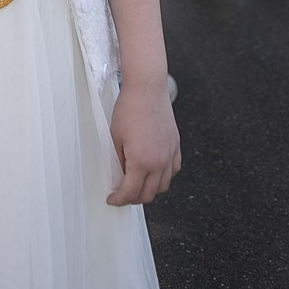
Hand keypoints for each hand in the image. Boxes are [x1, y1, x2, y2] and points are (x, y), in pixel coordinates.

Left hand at [107, 81, 180, 205]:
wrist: (146, 88)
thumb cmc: (128, 109)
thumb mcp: (115, 137)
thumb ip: (117, 162)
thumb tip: (118, 177)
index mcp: (141, 161)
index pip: (131, 192)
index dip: (119, 200)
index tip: (112, 200)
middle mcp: (159, 162)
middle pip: (148, 194)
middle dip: (133, 198)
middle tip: (123, 194)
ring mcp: (170, 154)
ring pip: (163, 186)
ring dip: (150, 189)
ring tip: (137, 183)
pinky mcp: (176, 146)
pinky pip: (173, 170)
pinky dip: (164, 176)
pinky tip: (154, 171)